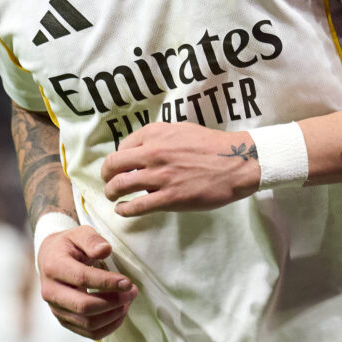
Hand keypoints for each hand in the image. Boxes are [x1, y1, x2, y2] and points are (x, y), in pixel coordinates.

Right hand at [37, 226, 137, 339]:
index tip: (127, 282)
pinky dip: (108, 327)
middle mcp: (51, 291)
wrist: (50, 258)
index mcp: (53, 266)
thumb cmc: (69, 245)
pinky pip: (88, 332)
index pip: (81, 278)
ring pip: (87, 323)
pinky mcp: (64, 320)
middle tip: (132, 292)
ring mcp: (56, 309)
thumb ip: (92, 240)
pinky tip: (120, 313)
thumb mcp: (79, 233)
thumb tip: (105, 250)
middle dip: (113, 301)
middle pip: (84, 306)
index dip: (106, 282)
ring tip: (127, 301)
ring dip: (113, 315)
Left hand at [101, 122, 260, 216]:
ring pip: (120, 186)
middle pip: (113, 165)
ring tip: (112, 197)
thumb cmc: (211, 145)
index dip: (118, 159)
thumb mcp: (180, 130)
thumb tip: (140, 151)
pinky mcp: (169, 198)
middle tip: (107, 181)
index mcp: (155, 134)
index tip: (119, 167)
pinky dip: (124, 210)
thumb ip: (158, 139)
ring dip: (111, 193)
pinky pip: (136, 206)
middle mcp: (152, 153)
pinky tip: (122, 210)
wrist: (236, 162)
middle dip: (106, 175)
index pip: (122, 147)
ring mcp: (160, 176)